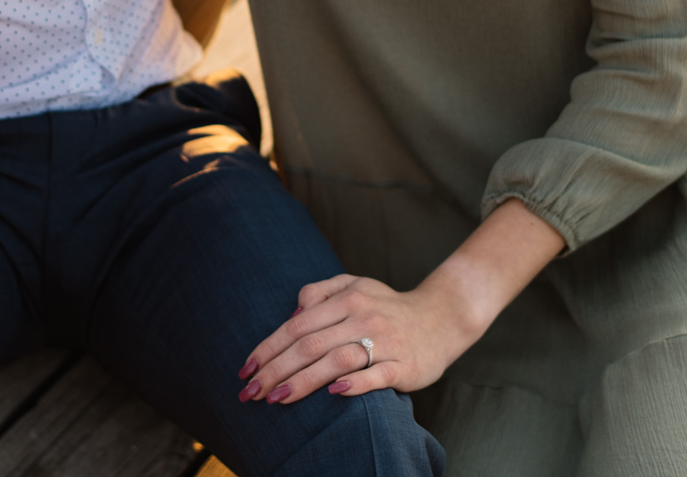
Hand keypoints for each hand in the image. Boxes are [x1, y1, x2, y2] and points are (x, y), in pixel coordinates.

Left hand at [235, 274, 480, 404]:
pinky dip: (355, 383)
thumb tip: (290, 315)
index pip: (297, 325)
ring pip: (337, 360)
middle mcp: (363, 317)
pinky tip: (334, 393)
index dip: (268, 348)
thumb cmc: (387, 306)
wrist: (441, 318)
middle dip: (275, 370)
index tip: (245, 370)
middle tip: (250, 393)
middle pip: (310, 344)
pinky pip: (376, 375)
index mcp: (346, 298)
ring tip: (277, 399)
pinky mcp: (404, 365)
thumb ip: (320, 292)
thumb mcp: (354, 286)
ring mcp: (385, 341)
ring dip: (303, 381)